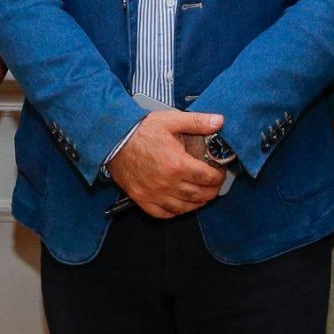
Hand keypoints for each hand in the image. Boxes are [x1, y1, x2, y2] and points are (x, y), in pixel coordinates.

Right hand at [106, 110, 225, 218]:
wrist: (113, 139)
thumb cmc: (140, 130)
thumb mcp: (171, 120)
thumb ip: (198, 122)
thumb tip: (219, 121)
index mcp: (177, 164)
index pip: (207, 178)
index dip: (218, 177)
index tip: (220, 173)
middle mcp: (167, 183)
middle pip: (198, 195)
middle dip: (212, 191)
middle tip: (215, 186)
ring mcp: (153, 193)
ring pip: (183, 207)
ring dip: (197, 204)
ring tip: (202, 196)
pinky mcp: (141, 198)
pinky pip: (162, 213)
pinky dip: (175, 212)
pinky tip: (180, 205)